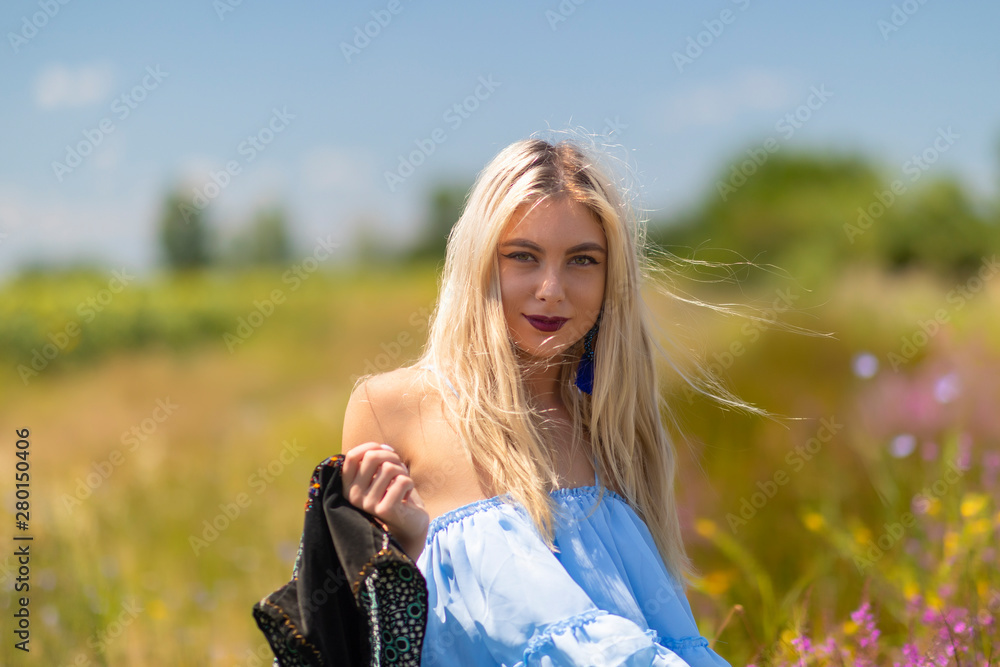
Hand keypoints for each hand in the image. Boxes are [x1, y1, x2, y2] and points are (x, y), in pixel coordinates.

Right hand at [341, 442, 428, 560]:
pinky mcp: (385, 509)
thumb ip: (375, 461)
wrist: (409, 524)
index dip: (370, 447)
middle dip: (391, 456)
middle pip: (371, 457)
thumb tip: (382, 447)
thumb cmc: (393, 494)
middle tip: (399, 466)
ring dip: (402, 471)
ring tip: (403, 482)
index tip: (384, 450)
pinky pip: (401, 481)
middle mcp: (353, 496)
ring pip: (389, 468)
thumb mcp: (379, 476)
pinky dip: (409, 482)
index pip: (351, 457)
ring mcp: (368, 504)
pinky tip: (407, 494)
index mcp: (347, 486)